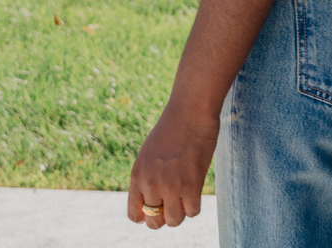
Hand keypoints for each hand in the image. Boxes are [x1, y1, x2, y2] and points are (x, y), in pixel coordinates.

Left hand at [127, 102, 219, 229]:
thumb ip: (148, 175)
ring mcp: (171, 187)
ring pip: (173, 221)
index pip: (135, 215)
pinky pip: (192, 212)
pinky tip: (196, 192)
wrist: (191, 110)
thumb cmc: (174, 126)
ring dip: (181, 213)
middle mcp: (151, 185)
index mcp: (137, 176)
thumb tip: (154, 198)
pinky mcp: (192, 185)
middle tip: (175, 203)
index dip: (147, 216)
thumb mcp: (150, 152)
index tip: (159, 207)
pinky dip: (194, 206)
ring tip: (186, 198)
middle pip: (154, 222)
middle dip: (164, 216)